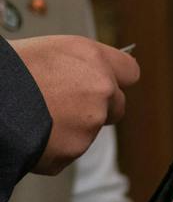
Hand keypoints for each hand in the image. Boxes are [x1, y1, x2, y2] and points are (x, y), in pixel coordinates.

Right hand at [13, 36, 139, 173]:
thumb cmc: (4, 71)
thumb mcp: (42, 50)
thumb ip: (74, 65)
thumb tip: (82, 75)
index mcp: (91, 57)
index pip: (130, 70)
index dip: (116, 79)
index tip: (107, 83)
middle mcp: (100, 88)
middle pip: (117, 105)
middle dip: (97, 108)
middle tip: (64, 105)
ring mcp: (90, 122)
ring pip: (91, 130)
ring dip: (71, 128)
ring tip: (34, 117)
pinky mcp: (74, 149)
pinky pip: (68, 151)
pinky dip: (52, 147)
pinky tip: (28, 132)